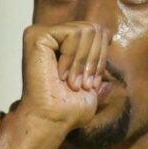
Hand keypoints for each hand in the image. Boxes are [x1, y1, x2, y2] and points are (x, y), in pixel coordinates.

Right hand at [4, 23, 111, 139]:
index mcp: (64, 46)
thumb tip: (110, 78)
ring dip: (84, 62)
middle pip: (95, 28)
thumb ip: (98, 80)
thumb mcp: (91, 94)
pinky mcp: (37, 35)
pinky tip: (60, 74)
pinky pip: (73, 33)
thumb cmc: (67, 111)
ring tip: (72, 82)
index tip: (90, 84)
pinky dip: (73, 57)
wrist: (51, 119)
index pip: (99, 33)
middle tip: (83, 83)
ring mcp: (43, 33)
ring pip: (87, 30)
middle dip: (94, 60)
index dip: (101, 58)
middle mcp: (53, 36)